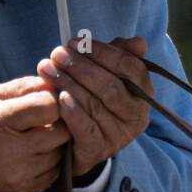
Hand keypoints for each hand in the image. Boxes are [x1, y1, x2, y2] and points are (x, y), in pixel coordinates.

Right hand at [0, 76, 69, 191]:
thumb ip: (22, 87)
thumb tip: (53, 84)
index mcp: (2, 121)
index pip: (48, 107)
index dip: (53, 100)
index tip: (46, 101)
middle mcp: (13, 151)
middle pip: (62, 133)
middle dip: (59, 123)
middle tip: (46, 120)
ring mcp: (19, 175)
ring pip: (60, 155)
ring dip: (54, 145)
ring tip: (36, 138)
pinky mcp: (23, 190)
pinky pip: (53, 174)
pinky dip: (48, 164)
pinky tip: (32, 156)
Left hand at [36, 36, 152, 177]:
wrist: (77, 143)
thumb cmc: (93, 100)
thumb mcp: (107, 76)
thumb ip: (119, 57)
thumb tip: (139, 43)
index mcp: (143, 93)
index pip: (130, 67)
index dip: (103, 52)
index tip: (76, 42)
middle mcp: (136, 116)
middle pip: (110, 86)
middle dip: (81, 67)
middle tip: (57, 54)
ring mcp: (118, 135)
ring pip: (95, 105)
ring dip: (69, 84)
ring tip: (48, 70)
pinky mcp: (98, 150)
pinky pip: (85, 128)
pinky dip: (73, 112)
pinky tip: (59, 97)